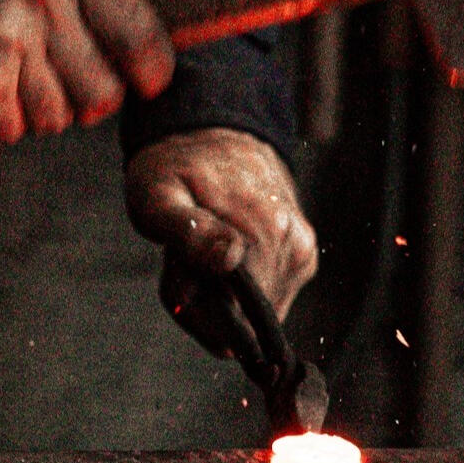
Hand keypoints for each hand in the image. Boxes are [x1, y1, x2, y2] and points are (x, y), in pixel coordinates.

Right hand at [0, 0, 174, 142]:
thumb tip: (137, 50)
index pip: (140, 29)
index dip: (146, 69)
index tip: (141, 81)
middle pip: (104, 90)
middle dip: (75, 100)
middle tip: (35, 82)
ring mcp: (12, 33)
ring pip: (59, 116)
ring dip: (27, 112)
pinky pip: (13, 129)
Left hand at [126, 131, 319, 365]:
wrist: (213, 136)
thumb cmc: (175, 171)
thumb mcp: (159, 197)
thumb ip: (188, 233)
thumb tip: (230, 259)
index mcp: (260, 237)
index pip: (233, 326)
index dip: (198, 312)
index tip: (179, 277)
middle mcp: (291, 249)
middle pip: (246, 321)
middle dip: (208, 304)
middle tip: (185, 261)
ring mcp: (302, 255)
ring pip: (257, 313)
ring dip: (223, 296)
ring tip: (204, 253)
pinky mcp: (304, 256)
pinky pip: (269, 297)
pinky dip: (242, 287)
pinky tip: (225, 255)